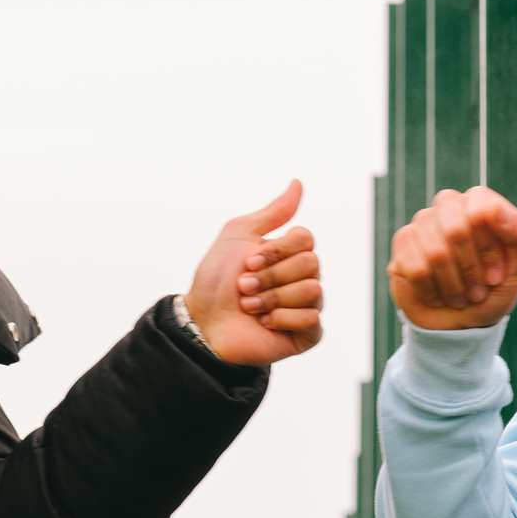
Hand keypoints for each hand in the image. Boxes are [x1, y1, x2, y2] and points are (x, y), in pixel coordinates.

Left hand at [183, 180, 322, 365]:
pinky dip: (282, 319)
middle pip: (312, 263)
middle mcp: (302, 278)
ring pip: (312, 291)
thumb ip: (272, 212)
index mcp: (289, 254)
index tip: (248, 262)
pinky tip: (264, 323)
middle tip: (244, 286)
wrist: (203, 321)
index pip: (306, 239)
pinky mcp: (306, 334)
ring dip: (272, 298)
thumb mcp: (239, 235)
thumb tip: (297, 183)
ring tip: (249, 306)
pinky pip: (313, 320)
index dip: (277, 250)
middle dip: (271, 276)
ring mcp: (306, 306)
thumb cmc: (216, 280)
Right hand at [387, 186, 516, 330]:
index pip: (481, 210)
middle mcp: (449, 206)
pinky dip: (432, 291)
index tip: (496, 277)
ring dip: (453, 286)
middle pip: (456, 230)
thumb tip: (495, 208)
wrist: (463, 321)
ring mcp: (422, 222)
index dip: (488, 249)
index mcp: (480, 202)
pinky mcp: (402, 243)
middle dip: (470, 271)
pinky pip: (416, 268)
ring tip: (460, 297)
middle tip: (478, 291)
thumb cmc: (494, 288)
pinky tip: (438, 295)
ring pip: (435, 252)